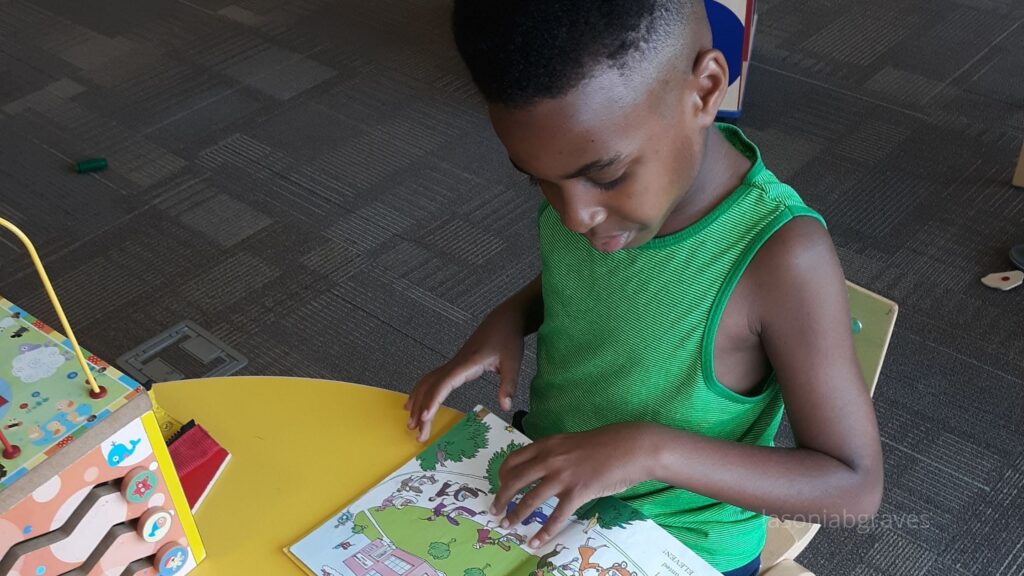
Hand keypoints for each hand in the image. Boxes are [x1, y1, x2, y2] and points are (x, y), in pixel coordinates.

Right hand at [406, 305, 525, 441]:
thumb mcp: (513, 362)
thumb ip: (508, 384)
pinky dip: (421, 391)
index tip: (425, 417)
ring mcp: (452, 364)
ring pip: (427, 383)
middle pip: (430, 387)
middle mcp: (455, 364)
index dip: (433, 400)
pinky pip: (432, 379)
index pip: (444, 383)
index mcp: (466, 364)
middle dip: (421, 410)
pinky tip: (415, 402)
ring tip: (411, 423)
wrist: (505, 320)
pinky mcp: (455, 365)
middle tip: (417, 434)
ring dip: (417, 402)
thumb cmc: (508, 339)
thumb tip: (505, 406)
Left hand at [490, 423, 659, 547]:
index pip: (514, 459)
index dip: (502, 475)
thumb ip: (555, 454)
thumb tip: (543, 470)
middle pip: (515, 480)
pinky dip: (544, 532)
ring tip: (507, 526)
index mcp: (548, 444)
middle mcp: (550, 459)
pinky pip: (556, 516)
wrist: (631, 447)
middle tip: (494, 510)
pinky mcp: (578, 493)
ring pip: (531, 500)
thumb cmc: (606, 444)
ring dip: (516, 515)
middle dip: (501, 498)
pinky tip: (535, 542)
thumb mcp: (572, 442)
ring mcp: (563, 476)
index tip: (499, 485)